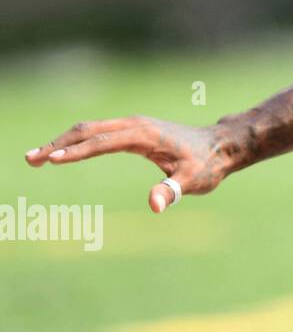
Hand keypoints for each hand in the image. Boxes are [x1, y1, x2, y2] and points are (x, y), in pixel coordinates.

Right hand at [24, 117, 238, 212]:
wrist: (222, 145)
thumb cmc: (208, 165)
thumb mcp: (193, 182)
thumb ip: (172, 191)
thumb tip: (154, 206)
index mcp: (145, 135)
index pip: (103, 143)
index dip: (77, 152)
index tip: (52, 161)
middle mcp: (135, 125)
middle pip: (88, 131)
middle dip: (58, 144)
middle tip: (30, 159)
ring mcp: (134, 126)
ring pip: (90, 130)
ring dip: (63, 142)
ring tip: (36, 158)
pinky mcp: (134, 130)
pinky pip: (98, 133)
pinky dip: (76, 141)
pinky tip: (63, 153)